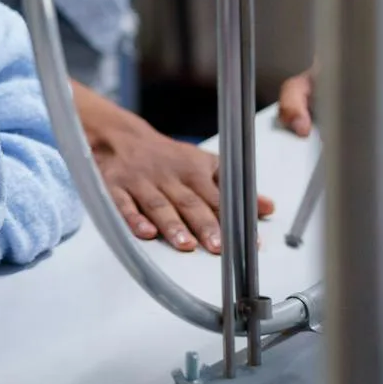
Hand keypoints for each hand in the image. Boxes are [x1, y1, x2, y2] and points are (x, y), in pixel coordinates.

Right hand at [75, 82, 272, 253]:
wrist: (121, 137)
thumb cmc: (167, 157)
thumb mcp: (203, 164)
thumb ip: (233, 188)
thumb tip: (267, 207)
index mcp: (192, 170)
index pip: (216, 196)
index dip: (232, 218)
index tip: (248, 239)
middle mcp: (168, 176)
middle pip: (188, 202)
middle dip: (204, 224)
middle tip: (218, 247)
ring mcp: (140, 181)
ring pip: (158, 205)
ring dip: (172, 225)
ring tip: (185, 245)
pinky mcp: (115, 187)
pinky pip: (123, 203)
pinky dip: (133, 218)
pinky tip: (145, 233)